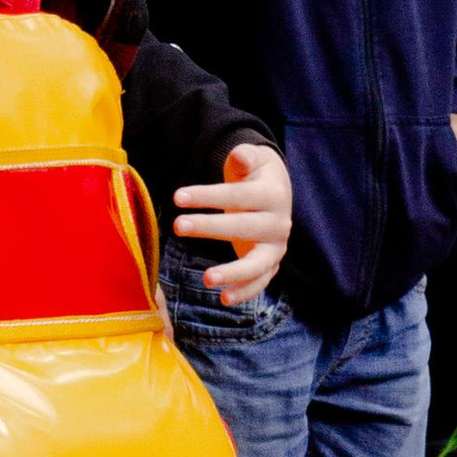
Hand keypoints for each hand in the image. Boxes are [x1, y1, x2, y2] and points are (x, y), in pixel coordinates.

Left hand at [170, 140, 291, 304]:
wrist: (276, 191)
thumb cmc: (254, 175)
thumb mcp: (252, 159)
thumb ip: (244, 157)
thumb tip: (238, 157)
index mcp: (273, 194)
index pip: (237, 195)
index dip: (208, 195)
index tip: (177, 196)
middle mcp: (279, 223)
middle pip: (243, 227)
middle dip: (210, 227)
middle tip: (178, 226)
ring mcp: (276, 247)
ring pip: (257, 263)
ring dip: (233, 273)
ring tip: (206, 278)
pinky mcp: (271, 264)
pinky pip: (260, 282)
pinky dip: (245, 292)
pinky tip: (223, 299)